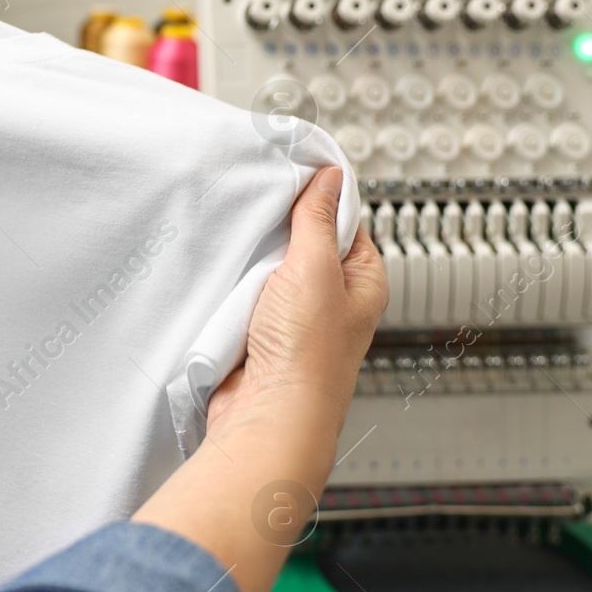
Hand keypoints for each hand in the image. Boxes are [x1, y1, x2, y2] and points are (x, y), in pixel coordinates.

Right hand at [206, 167, 387, 457]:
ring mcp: (296, 321)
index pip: (346, 221)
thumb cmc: (307, 356)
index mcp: (362, 281)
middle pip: (305, 244)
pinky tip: (229, 284)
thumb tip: (329, 180)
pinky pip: (246, 299)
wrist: (269, 415)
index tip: (294, 175)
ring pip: (271, 272)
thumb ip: (318, 219)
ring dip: (254, 264)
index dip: (320, 198)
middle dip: (280, 231)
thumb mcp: (315, 268)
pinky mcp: (261, 336)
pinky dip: (235, 290)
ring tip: (245, 255)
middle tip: (262, 214)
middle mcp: (333, 302)